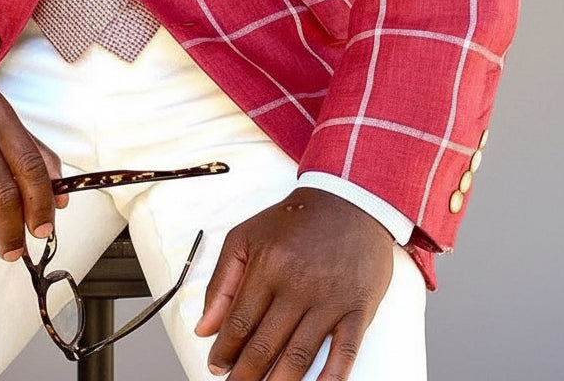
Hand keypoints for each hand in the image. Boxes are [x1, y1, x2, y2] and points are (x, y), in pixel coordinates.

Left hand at [196, 188, 393, 380]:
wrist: (348, 200)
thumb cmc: (296, 220)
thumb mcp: (246, 237)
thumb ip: (222, 281)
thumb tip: (205, 327)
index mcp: (267, 266)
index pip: (239, 322)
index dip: (224, 351)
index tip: (216, 366)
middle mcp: (297, 285)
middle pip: (265, 344)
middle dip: (246, 375)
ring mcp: (329, 298)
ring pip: (300, 355)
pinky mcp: (358, 307)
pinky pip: (345, 351)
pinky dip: (331, 377)